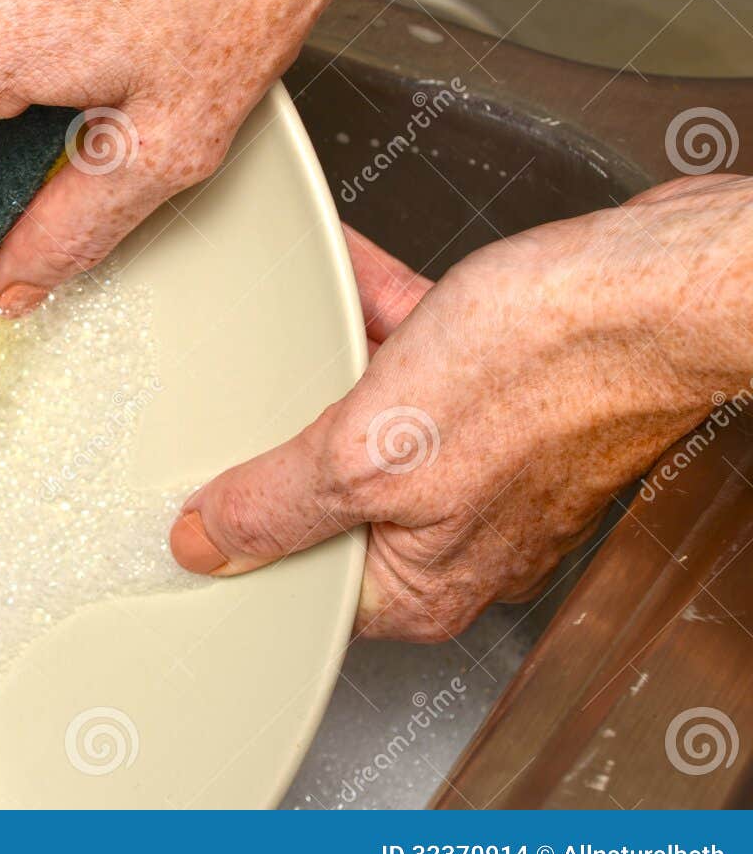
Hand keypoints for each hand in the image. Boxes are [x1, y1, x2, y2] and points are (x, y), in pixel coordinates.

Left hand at [171, 176, 752, 641]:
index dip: (242, 536)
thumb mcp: (372, 450)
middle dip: (284, 431)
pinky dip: (377, 317)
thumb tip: (207, 543)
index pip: (301, 579)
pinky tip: (345, 274)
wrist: (661, 283)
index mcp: (423, 579)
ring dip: (328, 359)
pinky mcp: (504, 392)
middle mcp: (457, 532)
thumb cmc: (550, 370)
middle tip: (232, 393)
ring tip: (287, 320)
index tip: (192, 494)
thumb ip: (279, 503)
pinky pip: (416, 357)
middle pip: (329, 493)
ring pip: (372, 416)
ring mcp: (484, 460)